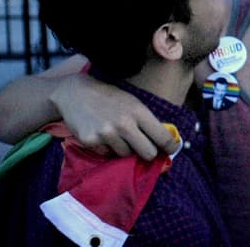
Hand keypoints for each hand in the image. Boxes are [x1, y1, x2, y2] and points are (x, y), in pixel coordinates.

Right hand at [49, 72, 179, 159]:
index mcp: (138, 111)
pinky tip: (101, 134)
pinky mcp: (91, 141)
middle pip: (148, 153)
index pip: (161, 136)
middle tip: (143, 148)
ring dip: (124, 149)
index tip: (173, 151)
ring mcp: (106, 133)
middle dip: (148, 153)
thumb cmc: (110, 99)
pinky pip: (107, 154)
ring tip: (116, 134)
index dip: (171, 147)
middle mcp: (124, 124)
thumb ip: (146, 122)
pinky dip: (107, 148)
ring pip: (126, 155)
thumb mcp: (133, 103)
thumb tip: (163, 142)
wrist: (76, 93)